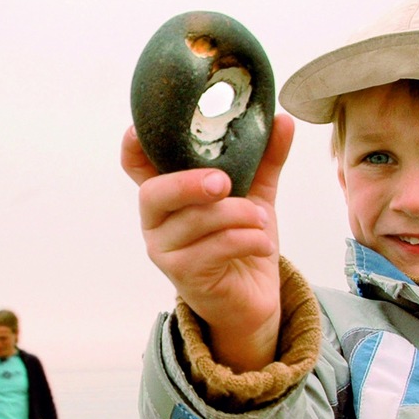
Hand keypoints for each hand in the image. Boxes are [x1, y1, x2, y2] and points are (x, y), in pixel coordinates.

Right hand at [121, 114, 294, 370]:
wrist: (253, 298)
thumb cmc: (242, 240)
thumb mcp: (256, 193)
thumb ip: (266, 158)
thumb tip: (284, 120)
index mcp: (168, 192)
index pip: (136, 165)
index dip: (134, 145)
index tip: (140, 128)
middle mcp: (156, 220)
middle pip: (153, 193)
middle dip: (189, 183)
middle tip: (225, 182)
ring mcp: (165, 250)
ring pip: (194, 221)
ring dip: (237, 215)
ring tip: (262, 220)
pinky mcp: (183, 275)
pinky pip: (214, 248)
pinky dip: (246, 240)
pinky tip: (264, 243)